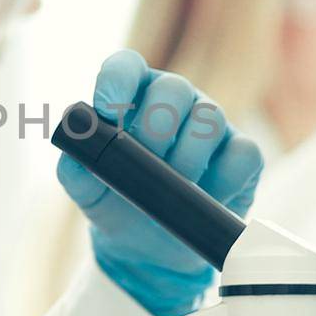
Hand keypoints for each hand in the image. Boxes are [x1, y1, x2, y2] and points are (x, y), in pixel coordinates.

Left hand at [56, 49, 262, 315]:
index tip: (105, 111)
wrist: (150, 249)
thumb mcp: (88, 191)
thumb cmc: (117, 202)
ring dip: (188, 155)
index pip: (125, 67)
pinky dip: (223, 178)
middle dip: (156, 126)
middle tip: (144, 160)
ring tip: (172, 185)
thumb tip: (74, 149)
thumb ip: (75, 169)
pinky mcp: (242, 156)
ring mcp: (212, 126)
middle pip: (174, 88)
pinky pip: (242, 153)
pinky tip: (206, 197)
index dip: (116, 81)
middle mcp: (174, 102)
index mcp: (132, 96)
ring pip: (210, 117)